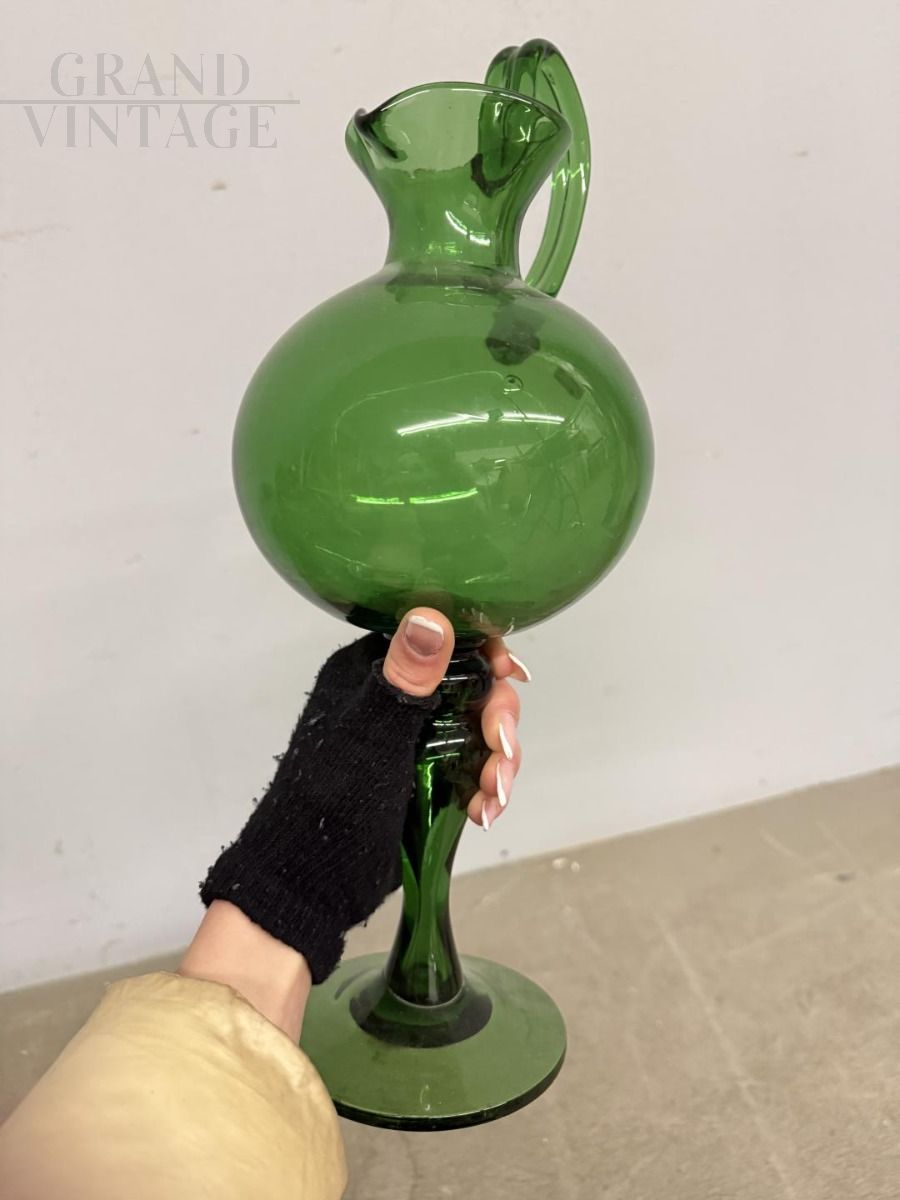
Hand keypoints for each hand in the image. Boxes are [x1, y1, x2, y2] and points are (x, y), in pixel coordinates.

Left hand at [199, 608, 530, 986]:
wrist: (312, 880)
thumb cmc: (331, 800)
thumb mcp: (373, 734)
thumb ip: (405, 677)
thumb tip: (431, 616)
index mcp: (371, 672)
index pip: (437, 638)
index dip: (481, 650)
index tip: (508, 673)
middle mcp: (392, 698)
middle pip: (469, 686)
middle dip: (495, 719)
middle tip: (502, 749)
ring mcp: (409, 741)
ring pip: (475, 731)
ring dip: (495, 760)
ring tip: (493, 794)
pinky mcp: (423, 779)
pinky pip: (469, 768)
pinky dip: (483, 787)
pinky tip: (483, 811)